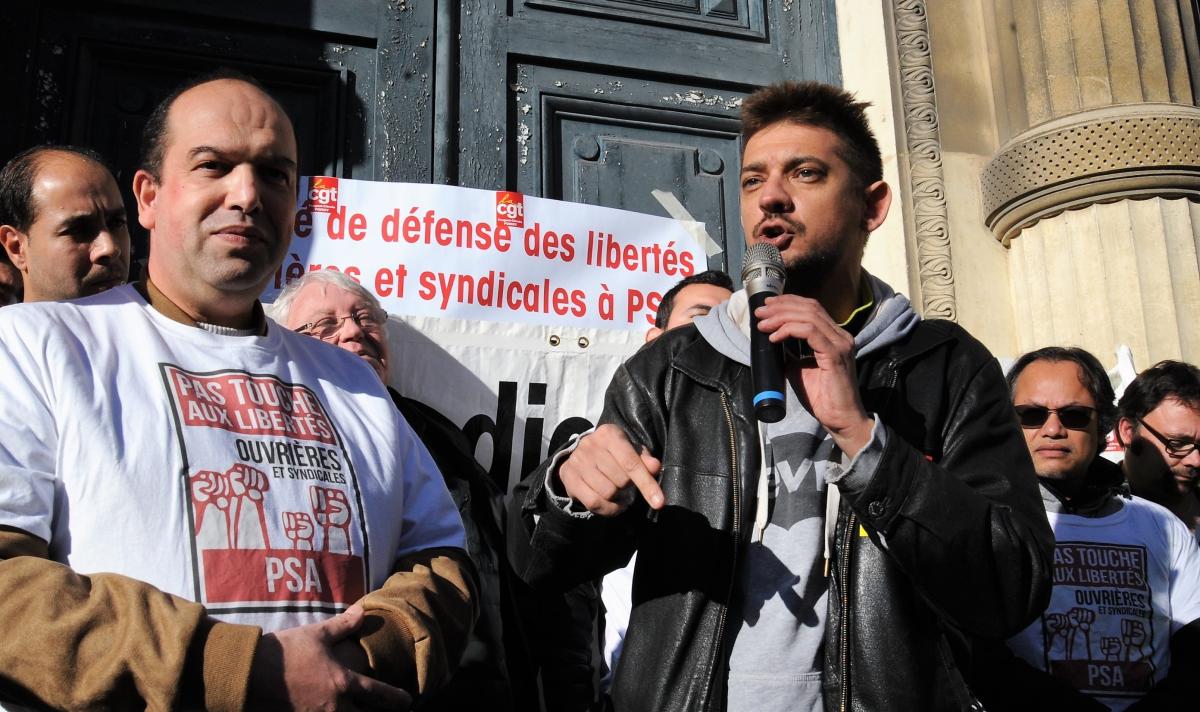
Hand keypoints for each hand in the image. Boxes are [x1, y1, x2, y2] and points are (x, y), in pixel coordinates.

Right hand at [248, 603, 412, 710]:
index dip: (396, 699)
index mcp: (342, 683)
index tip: (407, 701)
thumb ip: (343, 626)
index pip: (378, 694)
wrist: (250, 673)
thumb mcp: (318, 635)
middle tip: (388, 711)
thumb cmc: (286, 651)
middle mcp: (334, 707)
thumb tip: (362, 611)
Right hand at [558, 424, 662, 516]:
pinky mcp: (569, 477)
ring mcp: (578, 461)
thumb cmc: (613, 454)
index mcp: (609, 434)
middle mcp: (591, 444)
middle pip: (621, 480)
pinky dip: (608, 509)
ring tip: (620, 494)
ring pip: (607, 492)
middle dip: (629, 488)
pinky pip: (594, 502)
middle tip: (628, 487)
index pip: (631, 463)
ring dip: (619, 499)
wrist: (580, 455)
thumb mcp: (630, 451)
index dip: (647, 484)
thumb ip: (644, 460)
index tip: (659, 502)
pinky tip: (612, 504)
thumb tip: (655, 467)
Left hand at [755, 294, 873, 456]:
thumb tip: (771, 341)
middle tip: (759, 313)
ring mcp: (840, 344)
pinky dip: (789, 330)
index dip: (788, 302)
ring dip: (781, 317)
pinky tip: (775, 337)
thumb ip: (790, 353)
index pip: (812, 308)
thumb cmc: (822, 398)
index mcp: (834, 336)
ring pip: (809, 316)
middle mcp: (840, 336)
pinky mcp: (835, 355)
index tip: (767, 306)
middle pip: (809, 308)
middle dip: (781, 307)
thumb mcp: (799, 369)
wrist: (840, 419)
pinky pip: (810, 332)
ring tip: (762, 324)